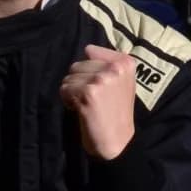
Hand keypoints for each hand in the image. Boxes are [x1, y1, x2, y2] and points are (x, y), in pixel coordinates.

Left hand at [59, 43, 136, 159]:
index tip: (100, 87)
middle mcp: (116, 68)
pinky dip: (68, 101)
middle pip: (77, 64)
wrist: (117, 141)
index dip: (89, 71)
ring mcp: (102, 79)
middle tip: (92, 99)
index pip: (91, 52)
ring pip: (69, 77)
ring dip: (73, 92)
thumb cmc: (115, 112)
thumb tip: (88, 48)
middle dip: (79, 82)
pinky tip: (81, 110)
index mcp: (126, 63)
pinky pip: (64, 89)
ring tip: (87, 105)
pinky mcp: (88, 92)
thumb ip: (106, 64)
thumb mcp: (120, 83)